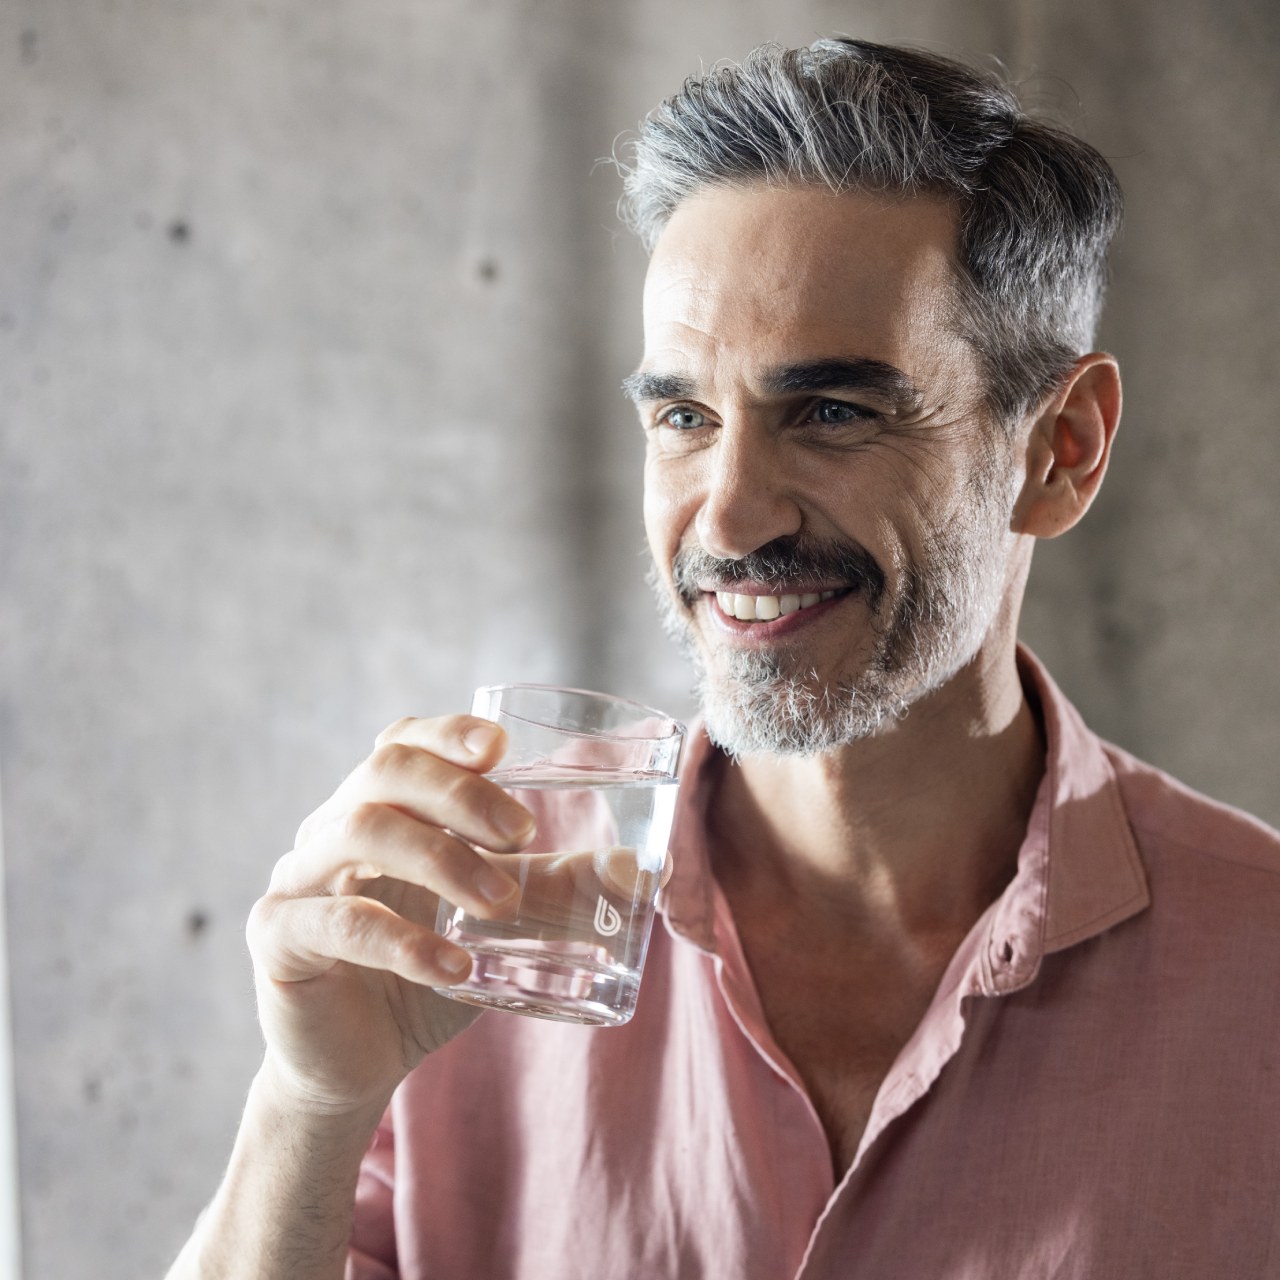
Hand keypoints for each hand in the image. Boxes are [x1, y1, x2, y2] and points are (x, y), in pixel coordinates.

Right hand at [246, 715, 534, 1116]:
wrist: (357, 1064)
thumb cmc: (427, 973)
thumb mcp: (495, 924)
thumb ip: (551, 889)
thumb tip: (636, 870)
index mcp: (378, 809)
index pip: (402, 743)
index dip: (446, 734)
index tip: (499, 748)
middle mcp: (330, 829)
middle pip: (384, 773)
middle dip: (460, 794)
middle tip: (522, 834)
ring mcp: (298, 879)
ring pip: (359, 831)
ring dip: (441, 858)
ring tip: (499, 902)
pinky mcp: (280, 937)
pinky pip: (339, 920)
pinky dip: (404, 940)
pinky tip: (454, 969)